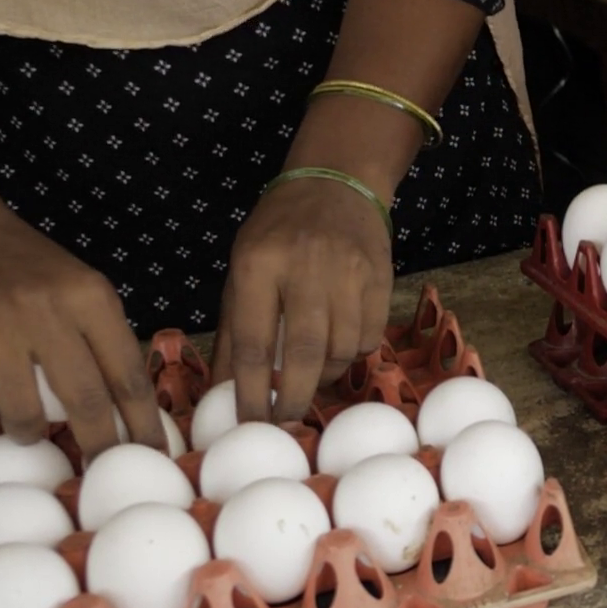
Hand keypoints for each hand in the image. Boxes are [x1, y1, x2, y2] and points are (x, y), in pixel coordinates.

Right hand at [0, 198, 164, 453]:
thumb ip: (100, 340)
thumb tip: (127, 415)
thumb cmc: (25, 266)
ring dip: (28, 432)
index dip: (143, 425)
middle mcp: (42, 309)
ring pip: (20, 413)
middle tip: (100, 467)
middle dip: (97, 445)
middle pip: (85, 402)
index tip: (156, 455)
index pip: (128, 375)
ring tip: (28, 429)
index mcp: (88, 296)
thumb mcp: (77, 288)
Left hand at [214, 175, 392, 424]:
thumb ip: (233, 329)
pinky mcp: (381, 276)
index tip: (250, 423)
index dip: (251, 390)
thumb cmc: (278, 232)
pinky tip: (340, 347)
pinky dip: (354, 353)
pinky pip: (370, 335)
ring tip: (313, 378)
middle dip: (295, 397)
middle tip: (287, 422)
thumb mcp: (242, 269)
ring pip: (343, 348)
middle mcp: (306, 266)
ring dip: (327, 375)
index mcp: (258, 263)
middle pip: (306, 351)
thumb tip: (225, 391)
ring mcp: (349, 271)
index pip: (252, 341)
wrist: (335, 184)